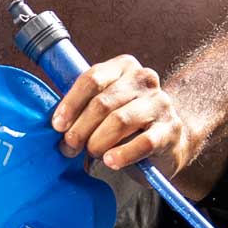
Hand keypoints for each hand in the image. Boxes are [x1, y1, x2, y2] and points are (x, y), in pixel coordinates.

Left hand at [49, 54, 205, 180]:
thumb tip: (58, 127)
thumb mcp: (105, 107)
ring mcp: (160, 103)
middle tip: (69, 148)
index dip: (71, 103)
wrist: (168, 140)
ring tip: (91, 154)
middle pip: (103, 103)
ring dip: (98, 141)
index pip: (92, 79)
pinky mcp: (170, 129)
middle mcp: (144, 79)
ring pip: (120, 121)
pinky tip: (111, 161)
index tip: (57, 126)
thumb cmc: (126, 123)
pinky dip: (123, 154)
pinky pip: (143, 142)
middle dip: (80, 129)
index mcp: (124, 66)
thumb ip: (83, 109)